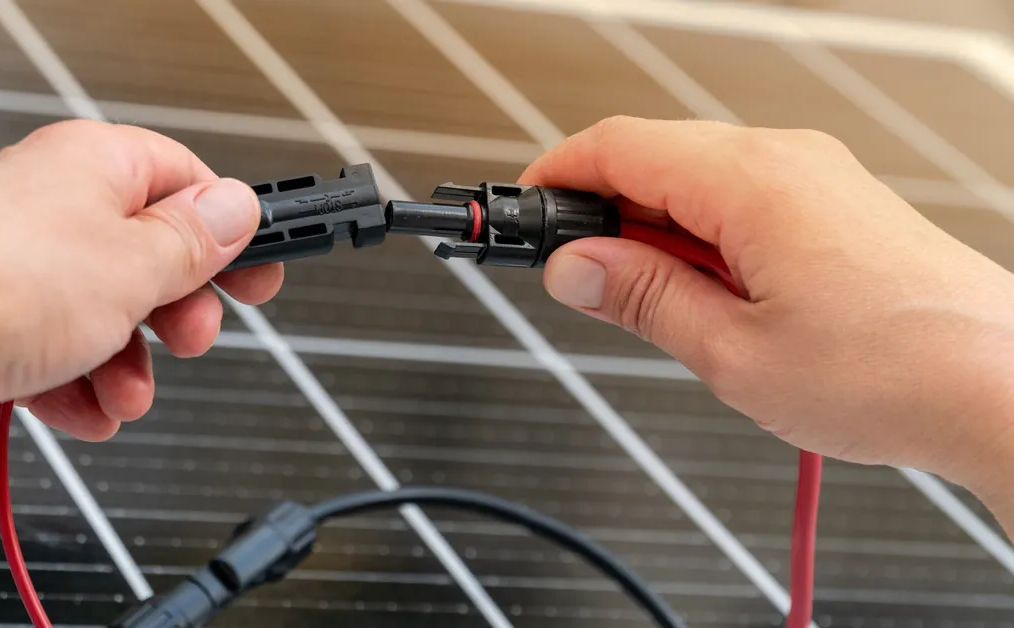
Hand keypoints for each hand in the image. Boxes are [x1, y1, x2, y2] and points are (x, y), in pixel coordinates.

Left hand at [0, 119, 280, 440]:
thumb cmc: (10, 280)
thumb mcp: (140, 262)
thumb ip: (197, 240)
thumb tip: (238, 206)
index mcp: (97, 165)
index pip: (185, 181)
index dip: (229, 231)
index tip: (257, 272)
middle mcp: (55, 202)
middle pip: (147, 254)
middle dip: (176, 312)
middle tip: (192, 338)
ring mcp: (18, 257)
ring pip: (103, 311)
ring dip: (129, 365)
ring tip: (126, 396)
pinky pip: (56, 345)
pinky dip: (79, 382)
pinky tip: (88, 412)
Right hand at [524, 117, 1013, 507]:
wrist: (1004, 389)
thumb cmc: (895, 373)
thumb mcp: (733, 353)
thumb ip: (642, 299)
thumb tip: (576, 268)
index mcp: (751, 181)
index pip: (617, 145)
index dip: (554, 178)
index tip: (521, 217)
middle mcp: (786, 160)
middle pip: (653, 156)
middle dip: (599, 211)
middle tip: (574, 281)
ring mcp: (815, 176)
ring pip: (694, 180)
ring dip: (651, 232)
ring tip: (647, 307)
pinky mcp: (833, 203)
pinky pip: (740, 198)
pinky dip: (700, 236)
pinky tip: (703, 296)